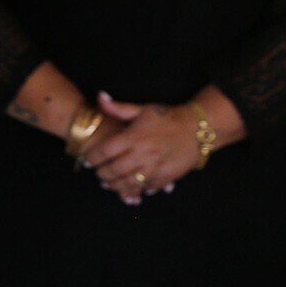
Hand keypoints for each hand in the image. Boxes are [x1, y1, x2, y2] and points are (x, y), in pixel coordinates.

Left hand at [80, 92, 197, 204]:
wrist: (198, 130)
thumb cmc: (167, 118)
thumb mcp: (142, 109)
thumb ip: (118, 108)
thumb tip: (99, 97)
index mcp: (134, 137)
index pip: (105, 151)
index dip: (92, 157)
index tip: (88, 160)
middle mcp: (143, 154)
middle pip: (113, 170)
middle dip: (101, 173)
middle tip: (97, 172)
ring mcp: (155, 168)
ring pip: (128, 183)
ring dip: (115, 185)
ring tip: (108, 183)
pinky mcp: (166, 178)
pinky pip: (145, 188)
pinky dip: (134, 189)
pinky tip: (127, 187)